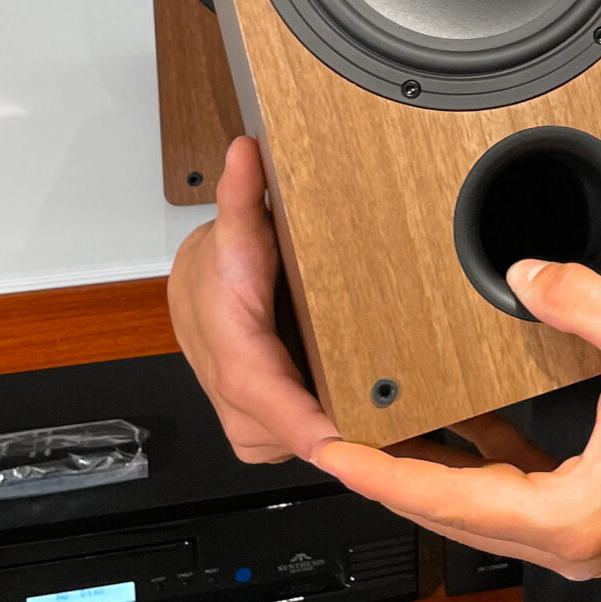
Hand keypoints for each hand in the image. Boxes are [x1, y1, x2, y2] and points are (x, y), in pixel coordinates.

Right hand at [168, 137, 559, 476]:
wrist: (198, 287)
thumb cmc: (218, 266)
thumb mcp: (236, 228)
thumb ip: (241, 195)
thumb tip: (244, 154)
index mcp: (231, 350)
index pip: (263, 396)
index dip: (304, 423)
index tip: (345, 439)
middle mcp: (233, 394)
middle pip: (291, 436)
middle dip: (341, 438)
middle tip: (402, 433)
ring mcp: (243, 416)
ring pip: (295, 446)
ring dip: (335, 440)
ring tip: (389, 423)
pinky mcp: (258, 424)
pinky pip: (295, 443)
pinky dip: (325, 436)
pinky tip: (360, 418)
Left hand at [312, 259, 600, 579]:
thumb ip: (582, 302)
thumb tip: (523, 274)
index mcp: (578, 516)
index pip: (454, 501)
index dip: (386, 473)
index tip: (332, 453)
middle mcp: (575, 542)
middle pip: (453, 517)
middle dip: (390, 476)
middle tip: (327, 439)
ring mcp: (584, 535)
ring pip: (476, 512)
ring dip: (427, 475)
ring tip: (370, 435)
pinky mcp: (592, 516)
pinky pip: (508, 498)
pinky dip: (471, 469)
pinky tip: (451, 432)